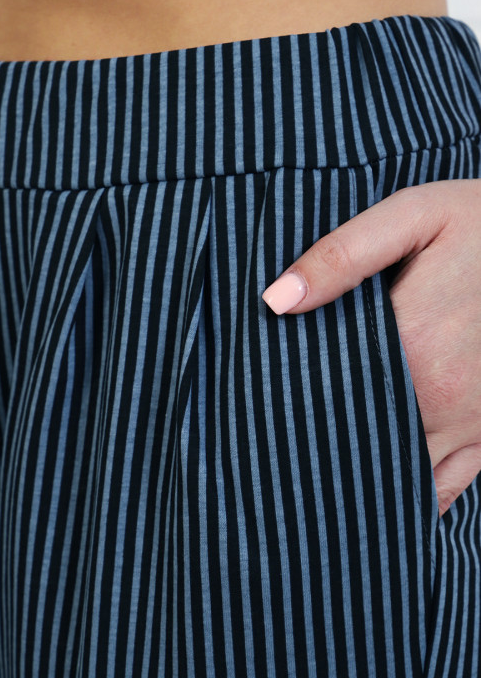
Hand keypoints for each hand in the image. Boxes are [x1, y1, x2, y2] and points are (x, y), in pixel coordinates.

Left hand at [262, 179, 480, 517]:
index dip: (284, 400)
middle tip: (270, 447)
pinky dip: (413, 497)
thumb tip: (275, 299)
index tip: (254, 407)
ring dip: (357, 477)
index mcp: (411, 341)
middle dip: (313, 443)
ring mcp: (473, 420)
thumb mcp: (412, 215)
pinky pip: (450, 486)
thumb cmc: (478, 222)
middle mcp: (442, 394)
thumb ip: (343, 255)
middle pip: (355, 436)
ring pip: (400, 474)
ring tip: (314, 480)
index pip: (324, 390)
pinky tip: (379, 498)